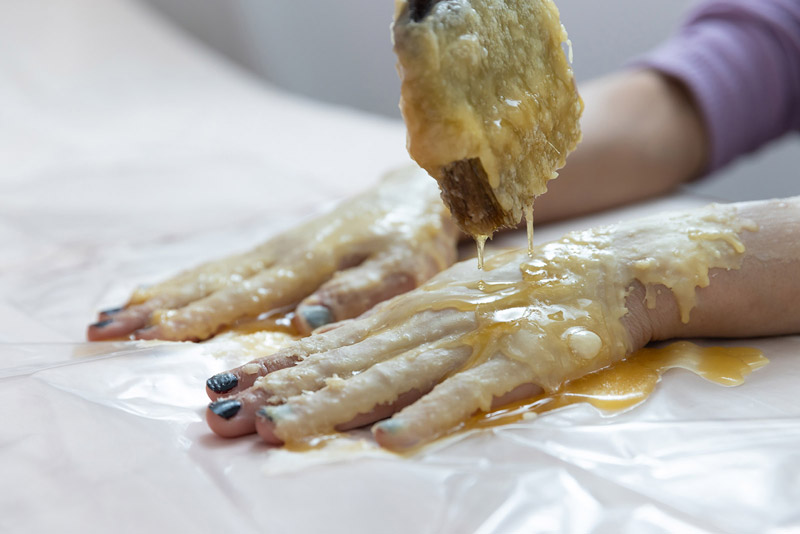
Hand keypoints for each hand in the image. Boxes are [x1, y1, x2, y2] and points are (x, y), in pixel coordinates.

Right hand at [87, 166, 458, 340]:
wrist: (412, 199)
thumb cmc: (412, 242)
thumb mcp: (401, 270)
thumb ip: (356, 294)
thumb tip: (306, 321)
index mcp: (307, 263)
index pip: (243, 295)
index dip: (199, 316)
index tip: (152, 334)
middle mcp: (279, 255)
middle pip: (208, 285)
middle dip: (156, 311)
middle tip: (101, 332)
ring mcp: (272, 251)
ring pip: (204, 276)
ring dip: (155, 299)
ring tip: (107, 318)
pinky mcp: (274, 252)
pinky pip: (218, 269)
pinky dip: (180, 284)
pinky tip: (153, 296)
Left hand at [203, 200, 775, 449]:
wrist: (606, 272)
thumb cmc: (522, 294)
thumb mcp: (452, 307)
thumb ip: (404, 333)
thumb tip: (348, 363)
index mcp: (412, 309)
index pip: (332, 341)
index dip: (275, 365)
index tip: (223, 386)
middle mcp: (429, 322)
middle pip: (345, 360)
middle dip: (279, 389)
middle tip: (222, 414)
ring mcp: (472, 342)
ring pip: (391, 376)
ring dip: (334, 404)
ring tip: (279, 430)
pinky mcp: (518, 364)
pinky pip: (468, 395)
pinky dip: (430, 416)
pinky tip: (393, 441)